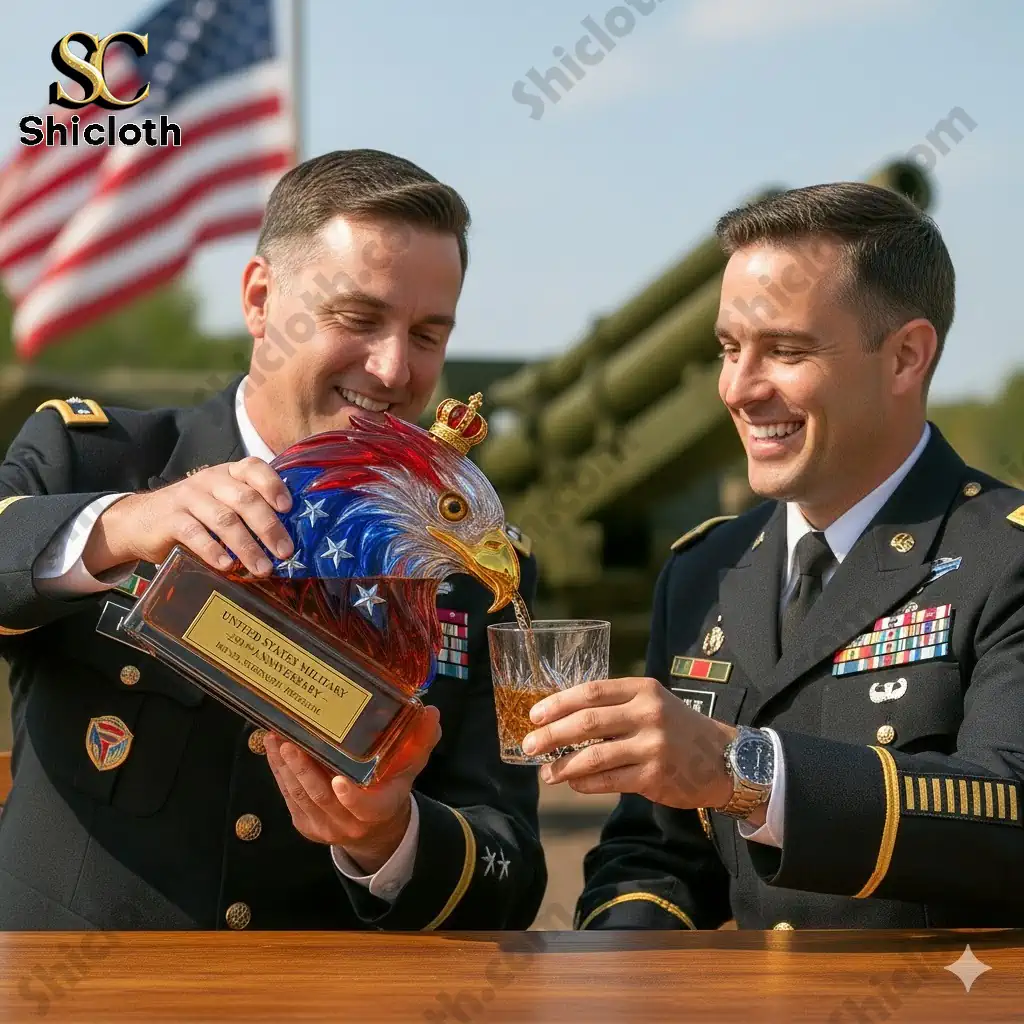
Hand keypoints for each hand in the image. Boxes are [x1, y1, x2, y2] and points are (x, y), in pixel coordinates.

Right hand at [83, 457, 293, 575]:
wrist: (139, 521)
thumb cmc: (193, 515)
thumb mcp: (220, 504)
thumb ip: (247, 512)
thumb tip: (286, 541)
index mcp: (228, 473)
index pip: (254, 467)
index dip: (273, 485)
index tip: (288, 508)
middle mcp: (209, 480)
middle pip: (245, 499)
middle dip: (268, 527)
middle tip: (285, 552)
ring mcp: (188, 498)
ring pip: (224, 519)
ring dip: (247, 546)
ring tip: (263, 568)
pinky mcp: (170, 519)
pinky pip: (195, 533)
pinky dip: (213, 551)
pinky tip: (227, 566)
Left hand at [264, 705, 441, 873]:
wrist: (374, 829)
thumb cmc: (391, 787)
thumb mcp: (410, 768)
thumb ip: (421, 741)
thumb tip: (432, 712)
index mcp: (379, 809)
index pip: (365, 808)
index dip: (351, 797)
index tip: (339, 780)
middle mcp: (349, 823)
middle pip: (321, 797)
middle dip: (302, 770)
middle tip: (290, 741)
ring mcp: (323, 827)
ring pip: (299, 796)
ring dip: (283, 767)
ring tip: (274, 737)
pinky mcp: (304, 824)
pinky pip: (288, 798)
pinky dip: (278, 772)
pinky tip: (271, 747)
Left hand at [522, 677, 737, 810]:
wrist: (724, 759)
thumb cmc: (677, 729)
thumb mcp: (652, 704)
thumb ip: (615, 707)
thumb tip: (562, 720)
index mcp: (643, 690)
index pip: (591, 692)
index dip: (559, 704)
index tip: (534, 715)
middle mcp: (648, 714)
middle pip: (587, 722)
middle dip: (551, 735)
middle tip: (529, 745)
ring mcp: (652, 746)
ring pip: (595, 756)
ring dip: (563, 765)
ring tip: (545, 773)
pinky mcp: (654, 776)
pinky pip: (609, 781)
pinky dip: (585, 783)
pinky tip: (573, 783)